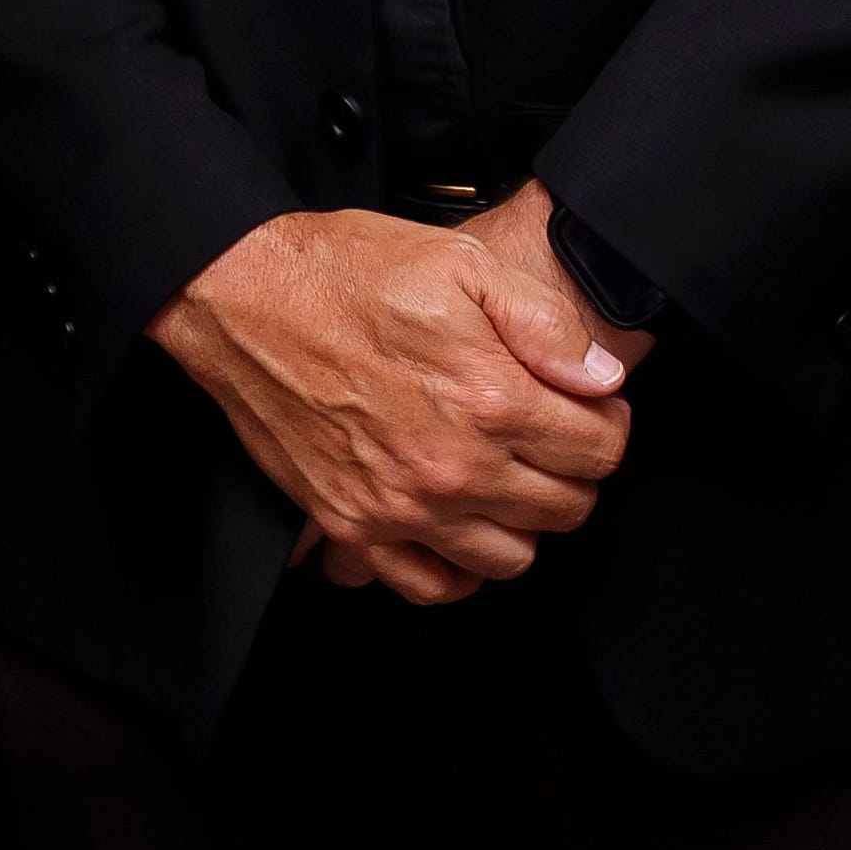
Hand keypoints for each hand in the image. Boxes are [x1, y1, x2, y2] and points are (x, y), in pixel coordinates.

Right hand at [158, 204, 632, 606]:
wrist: (244, 296)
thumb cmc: (347, 273)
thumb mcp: (463, 263)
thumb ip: (545, 324)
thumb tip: (602, 379)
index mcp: (491, 399)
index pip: (599, 451)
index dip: (606, 425)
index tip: (589, 408)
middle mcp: (453, 468)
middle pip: (565, 509)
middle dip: (573, 473)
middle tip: (551, 437)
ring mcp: (401, 507)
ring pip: (510, 558)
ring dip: (523, 522)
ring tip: (508, 478)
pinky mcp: (353, 526)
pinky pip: (432, 585)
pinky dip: (458, 568)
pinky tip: (459, 527)